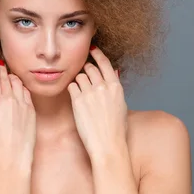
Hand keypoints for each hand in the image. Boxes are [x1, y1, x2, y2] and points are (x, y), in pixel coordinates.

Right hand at [0, 57, 35, 166]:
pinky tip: (18, 87)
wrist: (13, 156)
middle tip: (0, 63)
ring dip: (12, 76)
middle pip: (5, 77)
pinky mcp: (31, 109)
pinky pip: (26, 92)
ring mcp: (21, 103)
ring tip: (9, 75)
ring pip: (17, 82)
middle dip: (2, 69)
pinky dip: (21, 87)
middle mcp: (8, 98)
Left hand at [68, 46, 128, 160]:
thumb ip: (115, 87)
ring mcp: (90, 93)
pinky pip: (72, 86)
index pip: (105, 62)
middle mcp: (103, 87)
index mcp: (116, 87)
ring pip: (79, 76)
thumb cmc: (116, 128)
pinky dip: (72, 90)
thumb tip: (114, 72)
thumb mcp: (121, 104)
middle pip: (90, 68)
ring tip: (82, 93)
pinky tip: (76, 98)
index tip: (92, 49)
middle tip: (85, 76)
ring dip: (79, 81)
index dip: (97, 54)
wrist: (107, 144)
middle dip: (86, 70)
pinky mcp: (78, 100)